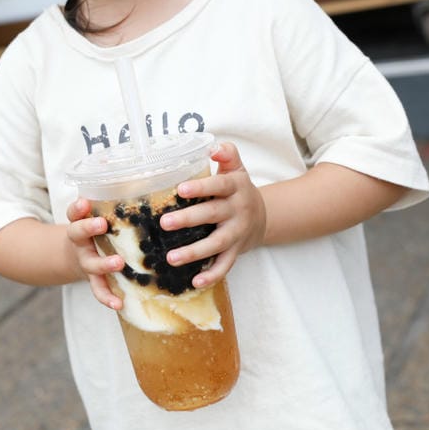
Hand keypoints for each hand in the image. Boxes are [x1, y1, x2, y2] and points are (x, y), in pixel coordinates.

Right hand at [66, 198, 124, 309]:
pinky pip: (99, 289)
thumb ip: (112, 198)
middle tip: (101, 224)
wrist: (78, 256)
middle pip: (76, 233)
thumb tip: (128, 174)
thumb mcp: (100, 212)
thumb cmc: (98, 229)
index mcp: (81, 221)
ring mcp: (86, 261)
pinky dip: (107, 297)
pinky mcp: (94, 279)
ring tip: (118, 263)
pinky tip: (118, 304)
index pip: (74, 211)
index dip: (78, 206)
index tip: (85, 202)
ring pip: (90, 263)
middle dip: (88, 228)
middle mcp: (80, 241)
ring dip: (103, 263)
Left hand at [160, 142, 266, 289]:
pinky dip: (212, 275)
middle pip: (212, 215)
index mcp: (235, 187)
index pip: (219, 185)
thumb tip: (213, 147)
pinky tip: (194, 282)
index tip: (181, 189)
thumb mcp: (237, 169)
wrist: (264, 216)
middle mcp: (237, 210)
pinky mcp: (236, 251)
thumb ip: (227, 154)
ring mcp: (237, 233)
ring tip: (171, 258)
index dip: (201, 187)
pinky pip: (225, 265)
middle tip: (164, 223)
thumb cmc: (238, 189)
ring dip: (194, 252)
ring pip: (216, 244)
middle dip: (188, 219)